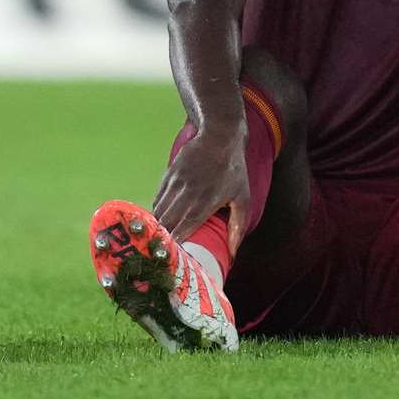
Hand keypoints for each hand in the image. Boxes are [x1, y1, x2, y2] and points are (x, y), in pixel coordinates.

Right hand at [152, 129, 250, 254]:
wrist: (219, 136)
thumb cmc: (233, 170)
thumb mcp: (242, 198)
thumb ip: (237, 226)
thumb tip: (233, 252)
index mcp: (205, 203)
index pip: (182, 231)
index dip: (174, 247)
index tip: (171, 261)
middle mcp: (187, 194)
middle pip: (165, 224)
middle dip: (161, 241)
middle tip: (159, 255)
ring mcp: (175, 183)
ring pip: (157, 212)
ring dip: (156, 227)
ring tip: (156, 241)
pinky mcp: (168, 175)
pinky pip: (157, 199)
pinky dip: (156, 212)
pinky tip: (159, 221)